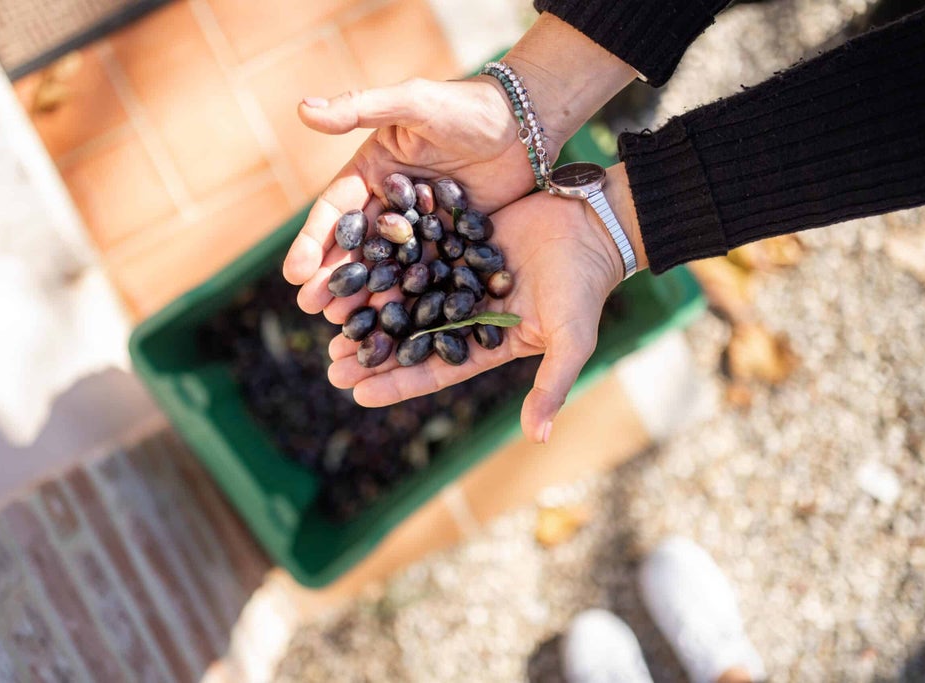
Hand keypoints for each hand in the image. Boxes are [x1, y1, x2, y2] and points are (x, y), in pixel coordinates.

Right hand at [281, 13, 637, 317]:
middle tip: (313, 308)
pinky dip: (411, 299)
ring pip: (387, 268)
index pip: (335, 212)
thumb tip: (301, 109)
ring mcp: (420, 230)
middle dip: (333, 277)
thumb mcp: (411, 103)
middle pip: (356, 247)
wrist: (524, 124)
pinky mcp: (450, 245)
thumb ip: (360, 108)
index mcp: (371, 174)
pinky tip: (397, 325)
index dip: (313, 241)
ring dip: (365, 295)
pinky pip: (426, 276)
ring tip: (345, 323)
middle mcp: (389, 205)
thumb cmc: (465, 106)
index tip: (296, 273)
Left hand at [322, 171, 641, 442]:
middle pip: (410, 338)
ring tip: (331, 322)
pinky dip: (386, 261)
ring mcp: (459, 277)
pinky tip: (355, 266)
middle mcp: (466, 314)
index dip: (397, 384)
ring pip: (405, 297)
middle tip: (331, 363)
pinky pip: (415, 253)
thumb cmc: (584, 287)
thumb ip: (551, 387)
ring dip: (371, 309)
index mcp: (487, 343)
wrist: (593, 225)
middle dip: (373, 352)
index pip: (433, 371)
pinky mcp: (456, 241)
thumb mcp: (570, 341)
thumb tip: (540, 439)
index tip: (358, 395)